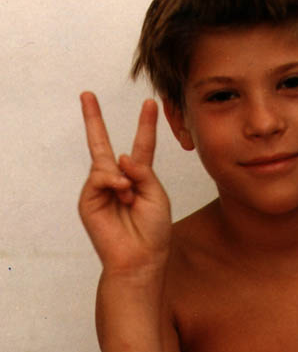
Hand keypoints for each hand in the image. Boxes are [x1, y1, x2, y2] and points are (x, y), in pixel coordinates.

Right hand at [78, 92, 171, 275]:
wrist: (141, 256)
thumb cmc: (154, 229)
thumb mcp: (157, 194)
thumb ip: (143, 171)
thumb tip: (120, 156)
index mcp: (139, 178)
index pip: (142, 145)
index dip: (146, 125)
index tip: (150, 104)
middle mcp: (118, 180)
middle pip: (103, 145)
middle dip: (94, 119)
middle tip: (87, 95)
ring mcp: (101, 189)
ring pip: (104, 162)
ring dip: (122, 178)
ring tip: (130, 196)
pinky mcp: (89, 199)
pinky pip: (99, 177)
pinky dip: (112, 181)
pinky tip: (121, 193)